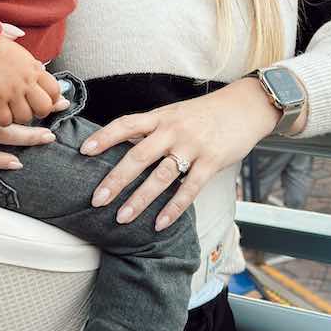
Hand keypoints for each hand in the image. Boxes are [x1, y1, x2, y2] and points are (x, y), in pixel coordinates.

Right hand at [0, 36, 63, 127]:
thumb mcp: (13, 44)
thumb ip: (26, 54)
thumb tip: (33, 53)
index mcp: (32, 67)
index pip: (54, 90)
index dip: (50, 99)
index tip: (40, 99)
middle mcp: (25, 80)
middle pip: (45, 108)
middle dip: (37, 111)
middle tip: (26, 108)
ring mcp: (11, 92)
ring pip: (25, 117)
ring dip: (17, 117)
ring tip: (9, 110)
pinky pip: (5, 121)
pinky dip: (1, 120)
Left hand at [79, 77, 283, 231]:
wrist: (246, 106)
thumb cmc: (205, 113)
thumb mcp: (175, 114)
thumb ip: (152, 130)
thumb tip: (122, 147)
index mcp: (161, 118)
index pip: (126, 124)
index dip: (104, 137)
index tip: (83, 151)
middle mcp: (173, 131)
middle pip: (138, 156)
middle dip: (115, 179)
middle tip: (96, 199)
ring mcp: (193, 146)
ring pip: (161, 176)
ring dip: (139, 199)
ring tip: (121, 218)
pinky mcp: (212, 162)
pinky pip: (189, 189)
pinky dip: (173, 208)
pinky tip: (159, 223)